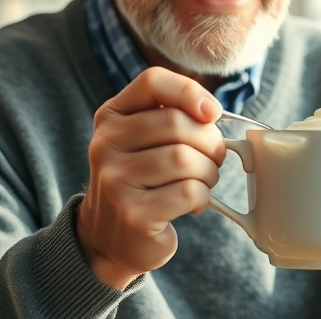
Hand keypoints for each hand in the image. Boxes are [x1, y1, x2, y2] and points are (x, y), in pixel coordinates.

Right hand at [76, 67, 224, 289]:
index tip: (212, 113)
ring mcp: (115, 180)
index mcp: (111, 117)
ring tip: (202, 181)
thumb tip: (211, 112)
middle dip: (210, 142)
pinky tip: (193, 204)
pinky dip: (202, 197)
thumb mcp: (145, 140)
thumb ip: (173, 116)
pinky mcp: (132, 214)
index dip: (190, 91)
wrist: (111, 238)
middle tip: (213, 158)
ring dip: (208, 172)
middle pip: (177, 123)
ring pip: (185, 158)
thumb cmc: (143, 180)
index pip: (152, 82)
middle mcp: (106, 144)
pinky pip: (188, 192)